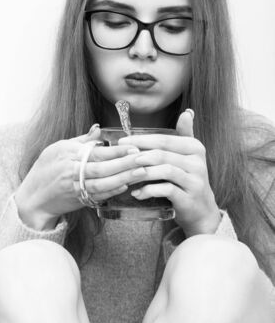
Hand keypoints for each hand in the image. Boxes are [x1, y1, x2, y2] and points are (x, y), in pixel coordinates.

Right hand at [15, 125, 145, 229]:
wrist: (33, 198)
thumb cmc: (45, 169)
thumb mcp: (58, 148)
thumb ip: (81, 140)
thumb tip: (98, 128)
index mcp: (68, 154)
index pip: (97, 152)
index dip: (116, 150)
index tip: (134, 147)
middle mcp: (71, 170)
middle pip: (102, 168)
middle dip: (124, 163)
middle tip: (143, 159)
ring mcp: (75, 187)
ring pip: (102, 183)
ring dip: (123, 178)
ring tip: (141, 172)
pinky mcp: (78, 200)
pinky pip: (98, 196)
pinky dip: (112, 191)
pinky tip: (126, 186)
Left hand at [118, 110, 220, 236]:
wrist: (202, 210)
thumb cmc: (188, 179)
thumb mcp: (188, 156)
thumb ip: (184, 134)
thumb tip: (187, 112)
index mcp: (195, 148)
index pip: (164, 139)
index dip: (142, 139)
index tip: (122, 142)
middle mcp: (198, 162)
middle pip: (163, 154)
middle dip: (139, 155)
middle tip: (121, 158)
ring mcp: (195, 181)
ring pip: (165, 170)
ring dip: (143, 172)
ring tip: (128, 175)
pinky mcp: (189, 198)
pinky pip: (167, 190)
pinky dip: (149, 190)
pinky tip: (137, 193)